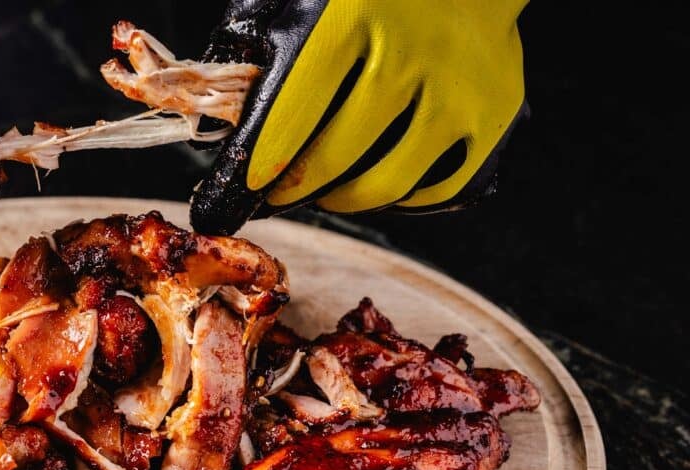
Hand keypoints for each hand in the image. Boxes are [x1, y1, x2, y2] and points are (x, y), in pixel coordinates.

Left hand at [191, 0, 527, 233]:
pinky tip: (377, 179)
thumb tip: (222, 113)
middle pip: (337, 155)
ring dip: (341, 200)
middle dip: (293, 187)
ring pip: (388, 183)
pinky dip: (400, 197)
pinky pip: (439, 187)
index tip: (237, 189)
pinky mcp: (498, 112)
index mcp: (355, 11)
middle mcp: (416, 48)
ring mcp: (464, 85)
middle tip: (274, 191)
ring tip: (323, 188)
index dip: (261, 159)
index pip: (295, 106)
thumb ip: (256, 35)